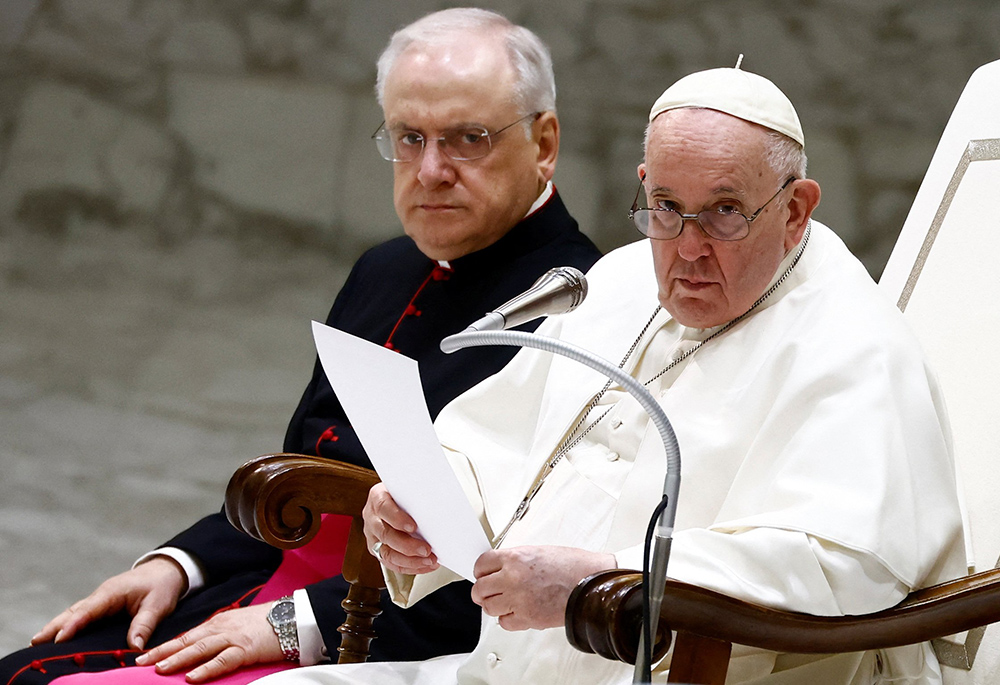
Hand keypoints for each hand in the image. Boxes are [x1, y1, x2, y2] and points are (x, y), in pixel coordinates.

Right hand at [31, 556, 186, 650]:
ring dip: (56, 627)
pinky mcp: (102, 607)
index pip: (88, 610)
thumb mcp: (158, 605)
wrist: (166, 571)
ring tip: (36, 643)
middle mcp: (101, 596)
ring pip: (73, 614)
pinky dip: (67, 626)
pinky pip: (81, 617)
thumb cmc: (161, 586)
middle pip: (73, 612)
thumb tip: (134, 647)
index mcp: (112, 592)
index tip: (58, 639)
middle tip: (34, 643)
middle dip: (53, 627)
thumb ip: (145, 625)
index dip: (73, 625)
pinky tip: (57, 639)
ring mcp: (99, 601)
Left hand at [134, 604, 280, 682]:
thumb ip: (220, 636)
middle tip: (142, 662)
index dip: (165, 646)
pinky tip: (192, 676)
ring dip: (179, 659)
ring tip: (160, 669)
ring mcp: (233, 637)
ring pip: (200, 649)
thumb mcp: (238, 626)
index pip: (186, 636)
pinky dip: (207, 668)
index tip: (145, 655)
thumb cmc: (267, 624)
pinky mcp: (246, 648)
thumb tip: (202, 651)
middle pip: (187, 641)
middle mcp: (221, 628)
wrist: (291, 616)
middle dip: (163, 652)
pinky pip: (223, 660)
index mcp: (218, 623)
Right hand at [362, 483, 438, 574]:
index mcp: (377, 497)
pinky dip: (410, 567)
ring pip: (387, 553)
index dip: (397, 518)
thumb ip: (418, 494)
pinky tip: (425, 565)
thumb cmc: (406, 492)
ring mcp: (373, 536)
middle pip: (385, 534)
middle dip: (407, 545)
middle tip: (426, 549)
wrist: (396, 498)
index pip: (383, 507)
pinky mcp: (378, 550)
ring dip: (410, 561)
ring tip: (429, 561)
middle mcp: (372, 517)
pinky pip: (392, 564)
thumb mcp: (409, 488)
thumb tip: (439, 503)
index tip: (413, 526)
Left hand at [471, 546, 615, 630]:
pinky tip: (517, 611)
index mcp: (515, 558)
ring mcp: (519, 600)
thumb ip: (515, 560)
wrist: (591, 582)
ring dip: (494, 605)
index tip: (483, 574)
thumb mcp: (538, 552)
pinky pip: (504, 623)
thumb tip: (499, 568)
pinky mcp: (527, 618)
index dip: (480, 570)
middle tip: (489, 590)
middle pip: (480, 589)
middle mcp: (512, 579)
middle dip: (483, 590)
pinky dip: (508, 619)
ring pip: (488, 607)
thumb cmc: (572, 566)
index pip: (481, 565)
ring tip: (504, 601)